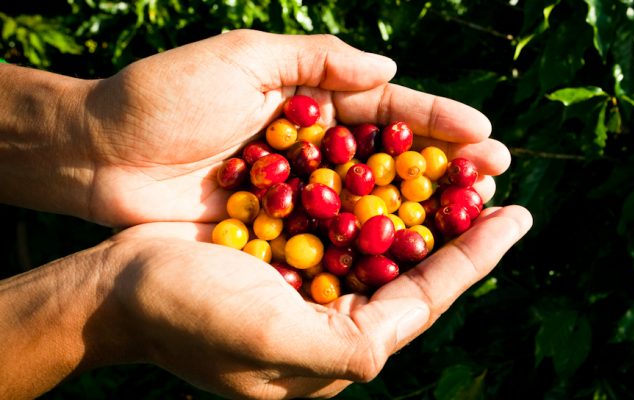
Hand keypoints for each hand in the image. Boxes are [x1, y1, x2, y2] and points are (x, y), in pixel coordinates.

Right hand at [0, 205, 529, 398]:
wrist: (119, 288)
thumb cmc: (188, 317)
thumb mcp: (270, 343)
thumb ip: (342, 349)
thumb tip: (392, 347)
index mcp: (340, 345)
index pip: (425, 298)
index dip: (475, 257)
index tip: (520, 216)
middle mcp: (336, 316)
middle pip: (414, 266)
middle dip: (458, 224)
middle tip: (497, 180)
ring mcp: (315, 283)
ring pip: (386, 238)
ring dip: (424, 201)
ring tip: (463, 167)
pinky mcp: (291, 251)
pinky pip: (347, 217)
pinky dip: (376, 189)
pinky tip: (397, 160)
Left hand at [81, 30, 508, 225]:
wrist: (98, 157)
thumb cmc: (163, 98)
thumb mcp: (240, 58)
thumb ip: (314, 61)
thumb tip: (390, 69)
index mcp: (311, 104)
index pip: (388, 111)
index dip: (437, 121)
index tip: (485, 134)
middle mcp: (315, 153)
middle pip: (393, 161)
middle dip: (446, 167)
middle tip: (498, 175)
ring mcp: (300, 198)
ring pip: (373, 204)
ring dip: (422, 211)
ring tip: (474, 219)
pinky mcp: (277, 236)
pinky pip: (334, 242)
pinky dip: (371, 249)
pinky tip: (411, 259)